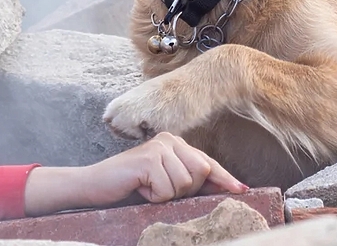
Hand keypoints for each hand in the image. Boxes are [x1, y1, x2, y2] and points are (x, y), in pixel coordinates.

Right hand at [23, 132, 247, 215]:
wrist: (93, 187)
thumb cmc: (130, 188)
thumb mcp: (165, 184)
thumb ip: (191, 183)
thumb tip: (227, 188)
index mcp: (176, 143)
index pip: (208, 163)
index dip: (225, 179)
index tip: (243, 190)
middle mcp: (170, 139)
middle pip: (201, 173)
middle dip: (184, 191)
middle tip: (158, 191)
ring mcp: (159, 147)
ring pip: (185, 183)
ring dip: (166, 196)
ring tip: (147, 189)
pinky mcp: (148, 158)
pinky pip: (167, 190)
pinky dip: (154, 197)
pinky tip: (139, 188)